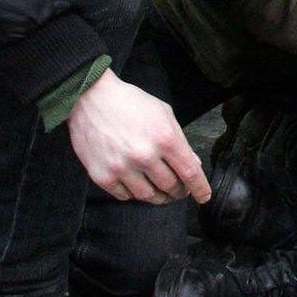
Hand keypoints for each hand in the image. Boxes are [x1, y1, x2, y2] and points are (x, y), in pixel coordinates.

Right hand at [66, 69, 210, 205]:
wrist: (91, 99)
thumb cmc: (130, 103)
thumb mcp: (163, 113)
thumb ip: (179, 140)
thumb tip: (192, 164)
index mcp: (164, 138)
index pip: (190, 172)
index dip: (199, 189)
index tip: (204, 197)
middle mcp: (144, 156)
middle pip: (171, 186)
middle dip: (179, 191)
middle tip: (180, 190)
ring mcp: (122, 168)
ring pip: (148, 196)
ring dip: (159, 197)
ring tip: (162, 193)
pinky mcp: (102, 176)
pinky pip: (125, 196)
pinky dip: (134, 194)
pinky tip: (137, 184)